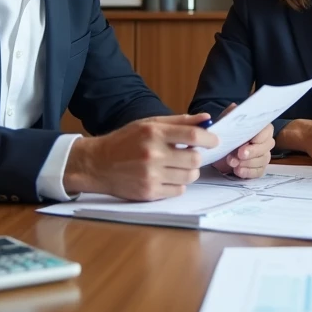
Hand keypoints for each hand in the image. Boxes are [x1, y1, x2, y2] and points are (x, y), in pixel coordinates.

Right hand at [63, 113, 216, 199]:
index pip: (193, 136)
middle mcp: (153, 154)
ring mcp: (150, 175)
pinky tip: (168, 176)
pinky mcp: (148, 192)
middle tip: (191, 154)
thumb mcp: (149, 123)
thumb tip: (206, 119)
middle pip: (195, 159)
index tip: (214, 141)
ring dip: (189, 171)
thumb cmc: (125, 141)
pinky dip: (178, 184)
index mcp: (154, 133)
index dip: (209, 139)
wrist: (97, 164)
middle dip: (198, 156)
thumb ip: (179, 121)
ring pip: (189, 176)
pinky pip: (178, 190)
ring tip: (178, 165)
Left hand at [211, 104, 275, 178]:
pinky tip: (238, 171)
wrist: (217, 152)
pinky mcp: (257, 168)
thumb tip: (235, 107)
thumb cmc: (224, 135)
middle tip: (239, 154)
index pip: (267, 130)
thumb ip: (230, 114)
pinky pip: (259, 172)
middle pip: (267, 146)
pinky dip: (248, 172)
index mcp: (259, 128)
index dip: (260, 136)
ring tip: (232, 163)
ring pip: (263, 160)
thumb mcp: (224, 122)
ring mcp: (262, 155)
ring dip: (248, 162)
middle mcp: (264, 141)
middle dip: (253, 151)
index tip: (250, 140)